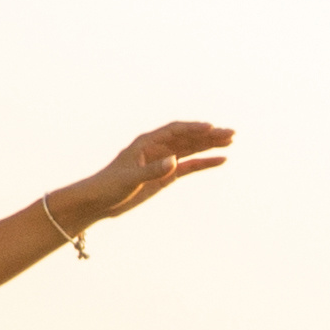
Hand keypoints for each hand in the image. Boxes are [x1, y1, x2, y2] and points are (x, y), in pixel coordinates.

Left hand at [65, 120, 233, 223]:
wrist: (99, 201)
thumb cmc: (109, 186)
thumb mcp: (130, 179)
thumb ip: (152, 170)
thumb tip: (174, 161)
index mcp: (146, 143)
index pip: (175, 130)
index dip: (193, 128)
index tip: (211, 128)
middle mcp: (157, 148)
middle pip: (188, 138)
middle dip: (209, 136)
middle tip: (231, 134)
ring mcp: (163, 161)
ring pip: (191, 150)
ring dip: (210, 146)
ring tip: (230, 142)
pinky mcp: (166, 175)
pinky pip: (189, 166)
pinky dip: (204, 163)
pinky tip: (220, 160)